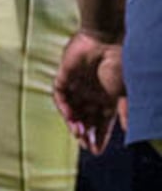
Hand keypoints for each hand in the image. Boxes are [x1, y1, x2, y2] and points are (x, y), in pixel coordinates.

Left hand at [58, 30, 127, 154]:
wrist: (107, 39)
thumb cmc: (121, 63)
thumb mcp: (125, 92)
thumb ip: (125, 112)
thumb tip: (131, 133)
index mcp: (107, 98)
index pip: (101, 122)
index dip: (99, 136)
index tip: (96, 151)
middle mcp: (91, 94)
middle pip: (85, 119)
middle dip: (86, 133)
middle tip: (86, 145)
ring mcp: (77, 86)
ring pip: (71, 111)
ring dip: (74, 123)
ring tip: (79, 135)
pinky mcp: (63, 77)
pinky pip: (60, 97)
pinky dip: (64, 109)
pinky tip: (71, 118)